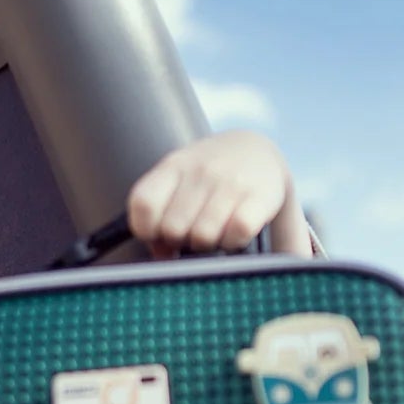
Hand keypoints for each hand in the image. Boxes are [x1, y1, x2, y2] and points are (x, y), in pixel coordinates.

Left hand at [126, 131, 312, 258]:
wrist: (258, 148)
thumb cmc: (211, 173)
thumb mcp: (179, 179)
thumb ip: (161, 212)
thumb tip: (161, 254)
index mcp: (174, 166)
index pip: (143, 204)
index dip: (144, 229)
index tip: (155, 234)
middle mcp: (201, 171)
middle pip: (172, 229)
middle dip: (179, 241)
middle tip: (190, 233)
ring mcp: (231, 183)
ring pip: (203, 237)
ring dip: (206, 245)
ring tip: (213, 233)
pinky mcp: (259, 197)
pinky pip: (236, 235)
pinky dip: (232, 243)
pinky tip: (233, 234)